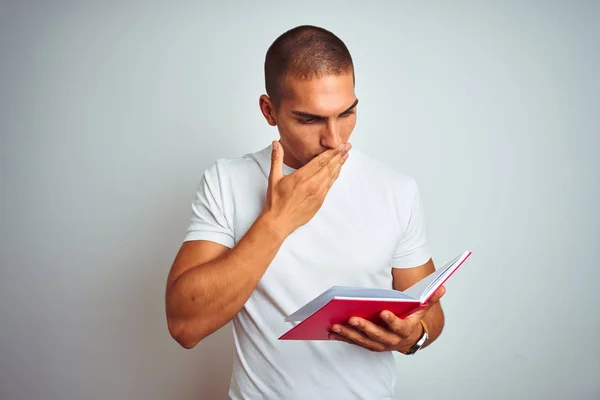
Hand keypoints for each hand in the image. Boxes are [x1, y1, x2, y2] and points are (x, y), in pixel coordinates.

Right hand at [262, 140, 350, 236]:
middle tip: (348, 147)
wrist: (279, 222)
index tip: (340, 144)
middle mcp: (312, 185)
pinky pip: (330, 186)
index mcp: (301, 177)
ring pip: (331, 176)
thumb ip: (276, 159)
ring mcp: (318, 194)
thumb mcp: (274, 178)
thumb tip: (276, 143)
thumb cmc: (276, 202)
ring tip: (346, 156)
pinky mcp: (319, 201)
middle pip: (329, 167)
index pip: (320, 161)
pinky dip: (335, 176)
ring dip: (339, 165)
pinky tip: (338, 171)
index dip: (332, 152)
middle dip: (339, 155)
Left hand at [328, 286, 444, 352]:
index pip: (399, 326)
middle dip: (364, 327)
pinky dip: (343, 337)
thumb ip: (430, 298)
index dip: (392, 321)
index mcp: (404, 330)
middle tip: (352, 318)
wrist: (409, 339)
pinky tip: (331, 331)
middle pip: (376, 335)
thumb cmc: (412, 319)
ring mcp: (378, 344)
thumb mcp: (422, 309)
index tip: (384, 312)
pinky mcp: (368, 344)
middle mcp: (391, 341)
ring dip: (349, 334)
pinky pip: (354, 342)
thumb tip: (441, 287)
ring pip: (362, 340)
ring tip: (335, 325)